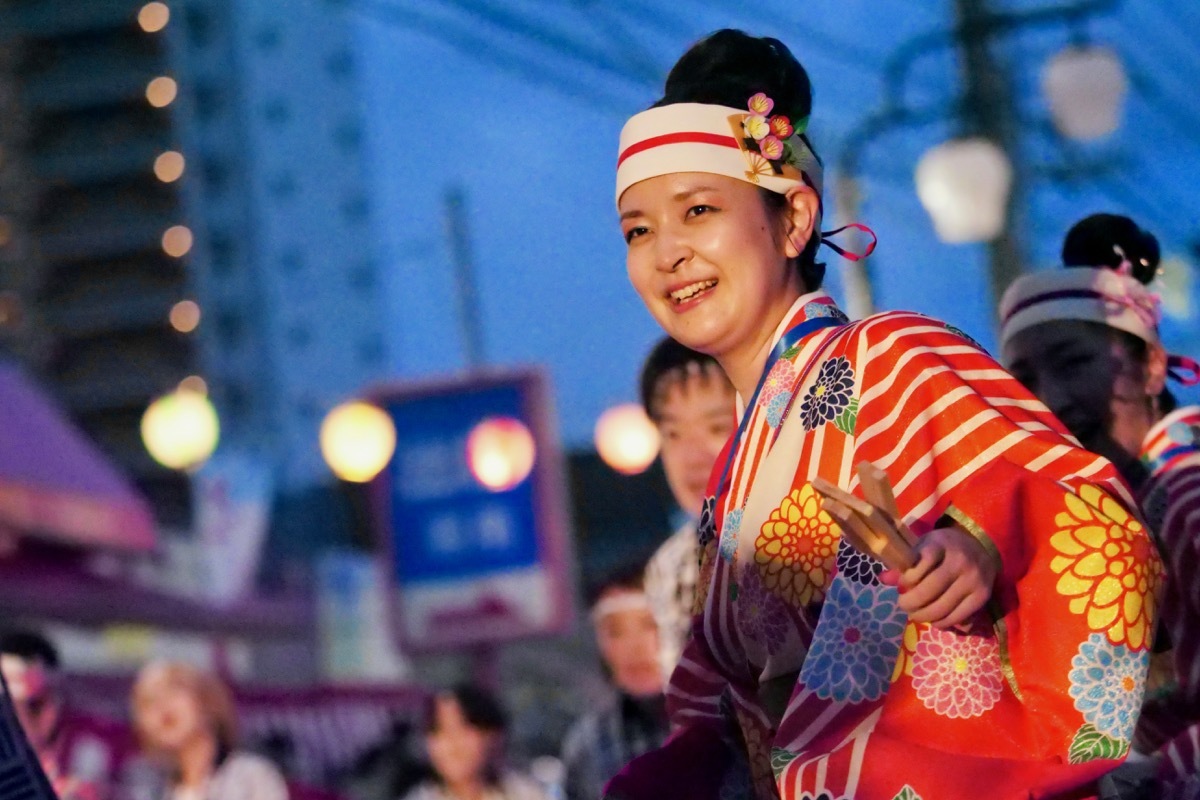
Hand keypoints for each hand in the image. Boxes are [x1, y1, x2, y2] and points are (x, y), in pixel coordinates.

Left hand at [879, 524, 995, 627]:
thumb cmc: (944, 547)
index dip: (907, 578)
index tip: (902, 584)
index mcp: (941, 544)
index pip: (921, 562)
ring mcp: (973, 580)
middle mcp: (960, 561)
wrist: (981, 546)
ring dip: (923, 616)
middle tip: (903, 605)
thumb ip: (905, 561)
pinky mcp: (982, 596)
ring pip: (942, 608)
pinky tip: (933, 620)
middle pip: (929, 591)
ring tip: (915, 614)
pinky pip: (957, 617)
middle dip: (910, 603)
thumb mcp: (923, 545)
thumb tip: (883, 579)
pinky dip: (941, 623)